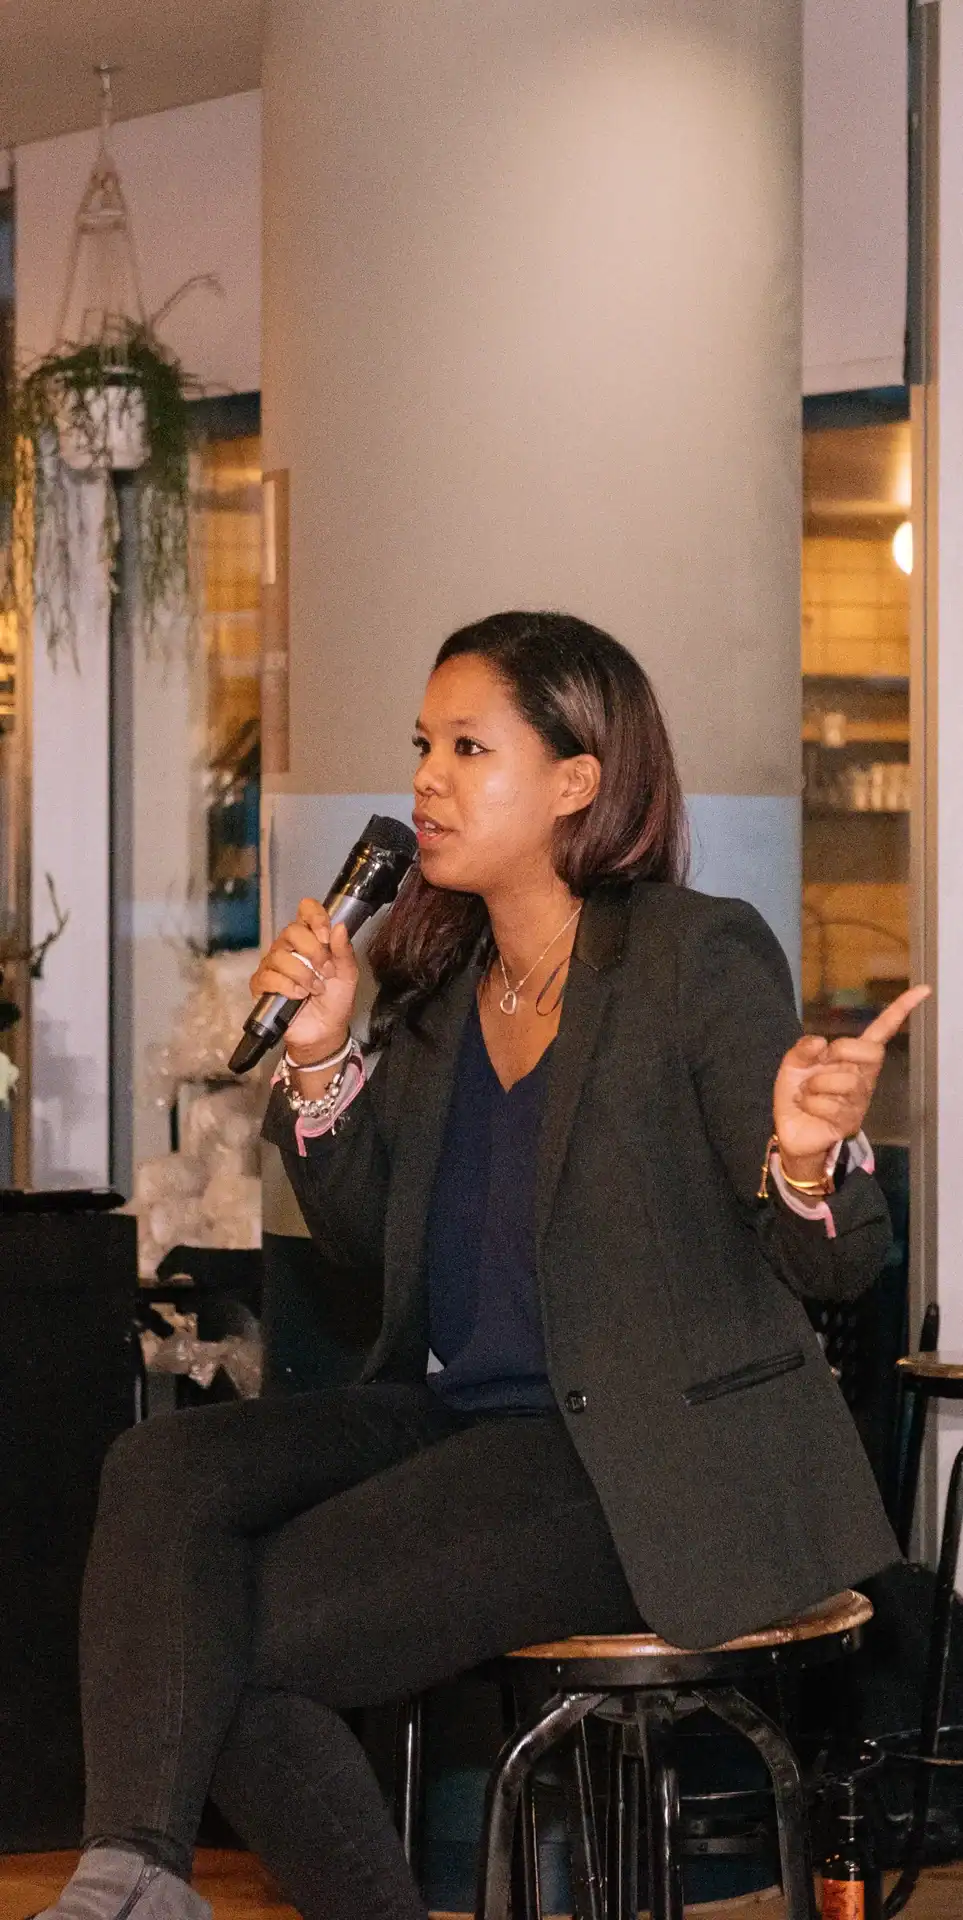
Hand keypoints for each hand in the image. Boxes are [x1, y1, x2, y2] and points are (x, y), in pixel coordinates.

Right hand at [249, 898, 359, 1060]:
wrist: (325, 1031)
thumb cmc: (335, 1001)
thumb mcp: (348, 975)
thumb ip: (345, 951)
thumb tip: (340, 926)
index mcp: (311, 939)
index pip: (305, 910)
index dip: (315, 917)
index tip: (326, 936)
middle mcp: (290, 948)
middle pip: (291, 931)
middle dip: (313, 952)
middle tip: (327, 971)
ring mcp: (274, 965)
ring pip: (280, 956)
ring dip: (303, 974)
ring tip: (316, 989)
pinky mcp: (263, 985)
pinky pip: (268, 977)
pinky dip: (287, 986)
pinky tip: (299, 995)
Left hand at [773, 984, 931, 1176]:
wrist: (789, 1129)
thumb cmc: (797, 1094)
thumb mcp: (793, 1064)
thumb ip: (803, 1048)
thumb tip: (821, 1042)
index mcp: (853, 1058)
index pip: (882, 1031)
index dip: (900, 1010)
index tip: (923, 990)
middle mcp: (863, 1077)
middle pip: (871, 1052)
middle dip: (842, 1051)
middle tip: (820, 1064)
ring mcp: (860, 1100)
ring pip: (844, 1080)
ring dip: (814, 1085)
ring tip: (807, 1094)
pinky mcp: (850, 1121)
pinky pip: (828, 1105)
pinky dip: (809, 1104)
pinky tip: (809, 1109)